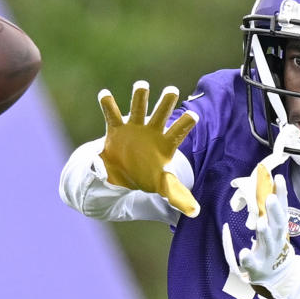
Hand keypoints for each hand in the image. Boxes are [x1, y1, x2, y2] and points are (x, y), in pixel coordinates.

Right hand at [98, 81, 199, 216]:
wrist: (122, 174)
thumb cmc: (147, 176)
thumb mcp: (163, 186)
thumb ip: (178, 196)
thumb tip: (195, 212)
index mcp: (166, 143)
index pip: (178, 131)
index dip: (185, 123)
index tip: (194, 116)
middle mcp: (152, 131)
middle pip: (161, 114)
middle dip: (166, 102)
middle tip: (172, 90)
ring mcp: (134, 127)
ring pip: (138, 108)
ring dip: (140, 97)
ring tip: (141, 86)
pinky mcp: (116, 128)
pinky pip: (112, 114)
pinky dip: (108, 104)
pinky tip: (104, 94)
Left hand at [222, 175, 299, 298]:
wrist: (278, 276)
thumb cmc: (273, 245)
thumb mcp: (274, 226)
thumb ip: (271, 208)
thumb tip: (270, 181)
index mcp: (279, 228)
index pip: (282, 208)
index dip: (281, 194)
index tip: (279, 178)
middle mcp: (276, 239)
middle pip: (277, 224)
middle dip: (274, 211)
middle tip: (270, 197)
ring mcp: (267, 254)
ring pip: (267, 242)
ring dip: (265, 232)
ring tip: (260, 222)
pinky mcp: (256, 267)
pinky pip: (251, 262)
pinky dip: (248, 258)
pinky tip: (243, 252)